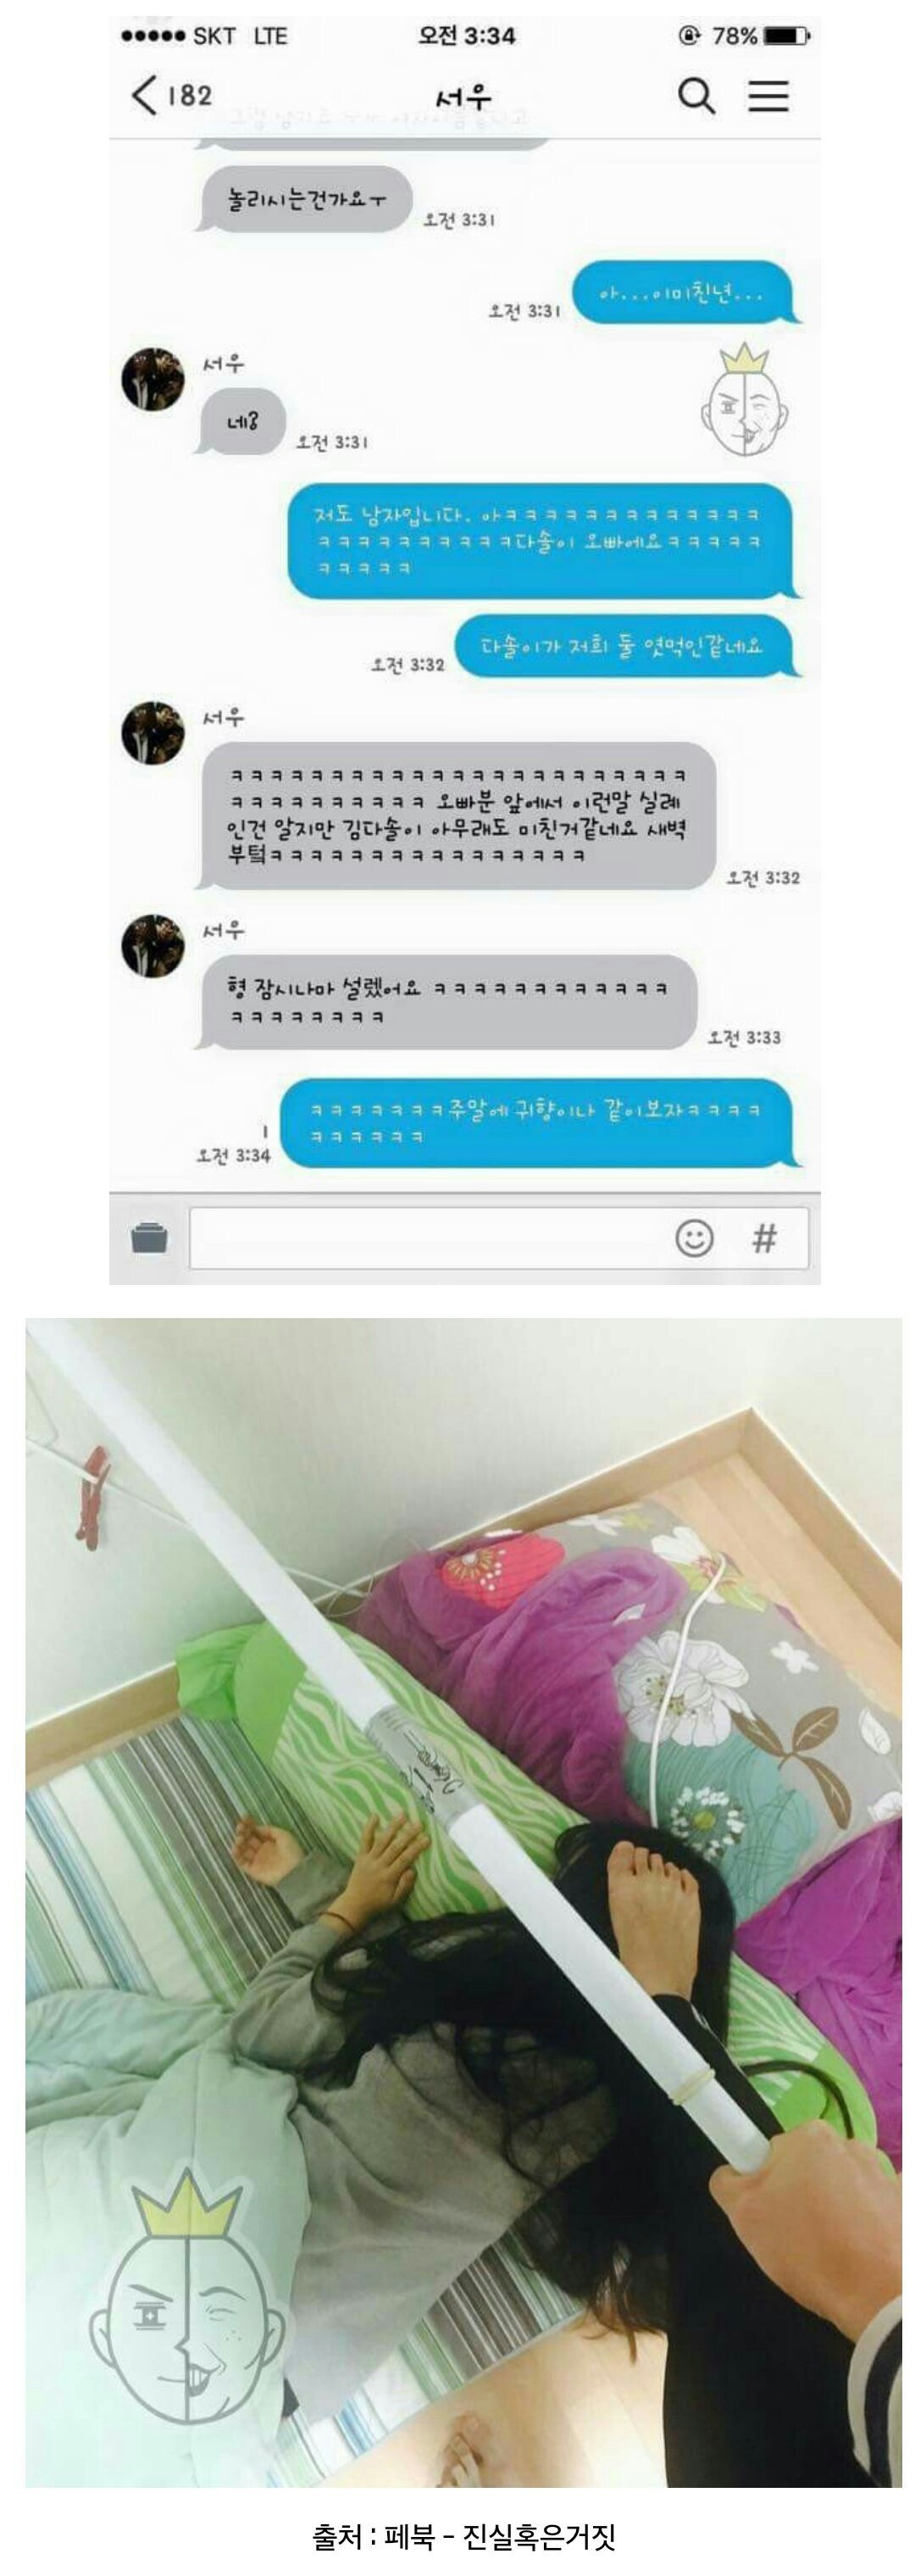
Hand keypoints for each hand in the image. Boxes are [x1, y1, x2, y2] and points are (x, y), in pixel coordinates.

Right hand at [232, 1815, 304, 1885]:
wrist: (294, 1872)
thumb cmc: (291, 1852)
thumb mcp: (284, 1835)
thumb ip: (269, 1830)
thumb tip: (257, 1827)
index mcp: (270, 1841)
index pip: (256, 1831)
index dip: (250, 1825)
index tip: (244, 1818)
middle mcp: (262, 1850)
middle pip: (248, 1839)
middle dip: (243, 1832)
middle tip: (240, 1828)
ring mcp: (257, 1860)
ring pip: (243, 1850)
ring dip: (239, 1843)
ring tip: (239, 1839)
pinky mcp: (253, 1871)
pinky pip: (241, 1863)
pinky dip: (236, 1856)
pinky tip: (235, 1848)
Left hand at [327, 1811, 429, 1934]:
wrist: (354, 1905)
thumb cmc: (378, 1904)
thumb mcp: (395, 1901)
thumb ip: (404, 1886)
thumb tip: (413, 1870)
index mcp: (389, 1877)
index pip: (405, 1859)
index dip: (416, 1848)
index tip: (427, 1838)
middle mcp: (379, 1866)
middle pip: (395, 1847)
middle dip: (408, 1834)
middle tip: (419, 1823)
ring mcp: (369, 1859)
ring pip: (382, 1840)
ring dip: (392, 1827)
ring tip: (402, 1814)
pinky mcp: (360, 1856)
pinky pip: (364, 1840)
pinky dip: (369, 1828)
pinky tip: (375, 1815)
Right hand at [709, 2123, 901, 2345]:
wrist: (880, 2295)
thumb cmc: (807, 2249)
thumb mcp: (744, 2216)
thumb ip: (728, 2182)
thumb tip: (733, 2174)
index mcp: (809, 2136)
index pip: (772, 2154)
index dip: (764, 2185)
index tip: (771, 2215)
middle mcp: (850, 2144)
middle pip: (807, 2169)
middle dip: (797, 2198)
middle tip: (792, 2239)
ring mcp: (882, 2173)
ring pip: (840, 2189)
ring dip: (833, 2211)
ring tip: (828, 2252)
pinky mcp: (901, 2202)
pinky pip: (870, 2208)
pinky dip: (863, 2225)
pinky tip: (857, 2253)